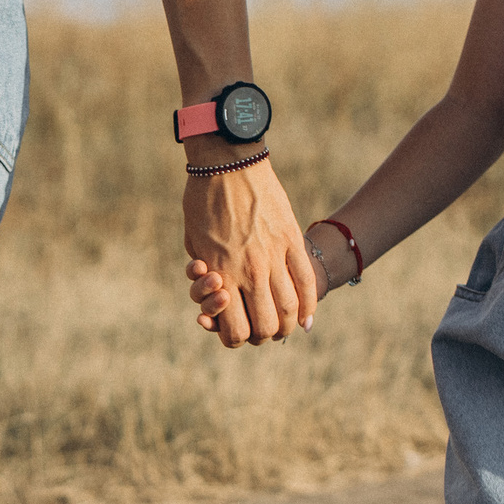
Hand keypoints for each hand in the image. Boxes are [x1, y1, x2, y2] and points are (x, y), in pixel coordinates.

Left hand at [181, 156, 317, 346]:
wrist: (226, 163)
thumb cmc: (202, 202)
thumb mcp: (194, 243)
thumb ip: (208, 272)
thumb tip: (220, 295)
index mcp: (221, 274)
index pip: (235, 331)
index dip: (235, 339)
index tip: (237, 333)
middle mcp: (249, 271)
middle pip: (266, 326)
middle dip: (263, 336)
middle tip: (264, 332)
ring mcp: (273, 256)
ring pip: (289, 309)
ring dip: (287, 324)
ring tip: (285, 326)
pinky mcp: (291, 240)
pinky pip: (306, 281)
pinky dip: (308, 304)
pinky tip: (306, 317)